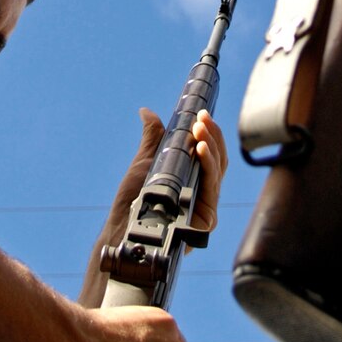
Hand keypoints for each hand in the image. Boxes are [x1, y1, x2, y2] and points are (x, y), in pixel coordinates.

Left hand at [82, 110, 229, 298]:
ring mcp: (206, 205)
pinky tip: (201, 148)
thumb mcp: (145, 162)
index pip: (210, 152)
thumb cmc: (133, 200)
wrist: (123, 229)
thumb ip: (153, 138)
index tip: (203, 113)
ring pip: (217, 170)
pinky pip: (212, 187)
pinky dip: (208, 164)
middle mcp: (203, 192)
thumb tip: (147, 112)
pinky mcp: (206, 218)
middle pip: (218, 159)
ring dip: (211, 144)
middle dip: (213, 134)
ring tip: (200, 126)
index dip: (209, 132)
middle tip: (202, 116)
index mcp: (193, 178)